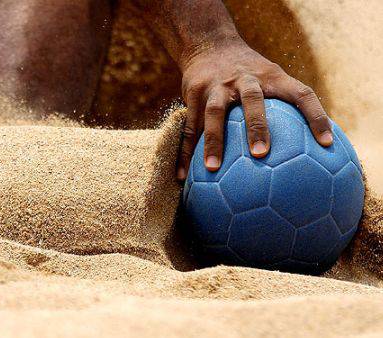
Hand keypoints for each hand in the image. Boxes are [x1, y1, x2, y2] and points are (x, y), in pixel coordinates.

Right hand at [175, 39, 333, 180]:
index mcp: (270, 77)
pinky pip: (190, 127)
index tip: (327, 144)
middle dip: (256, 126)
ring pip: (214, 112)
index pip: (300, 94)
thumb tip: (312, 150)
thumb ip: (287, 106)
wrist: (210, 45)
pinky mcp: (194, 94)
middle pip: (252, 99)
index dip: (316, 116)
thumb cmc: (249, 73)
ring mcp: (217, 86)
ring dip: (214, 140)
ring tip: (213, 167)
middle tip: (261, 154)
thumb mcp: (271, 77)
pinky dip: (185, 152)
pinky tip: (182, 177)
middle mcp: (244, 79)